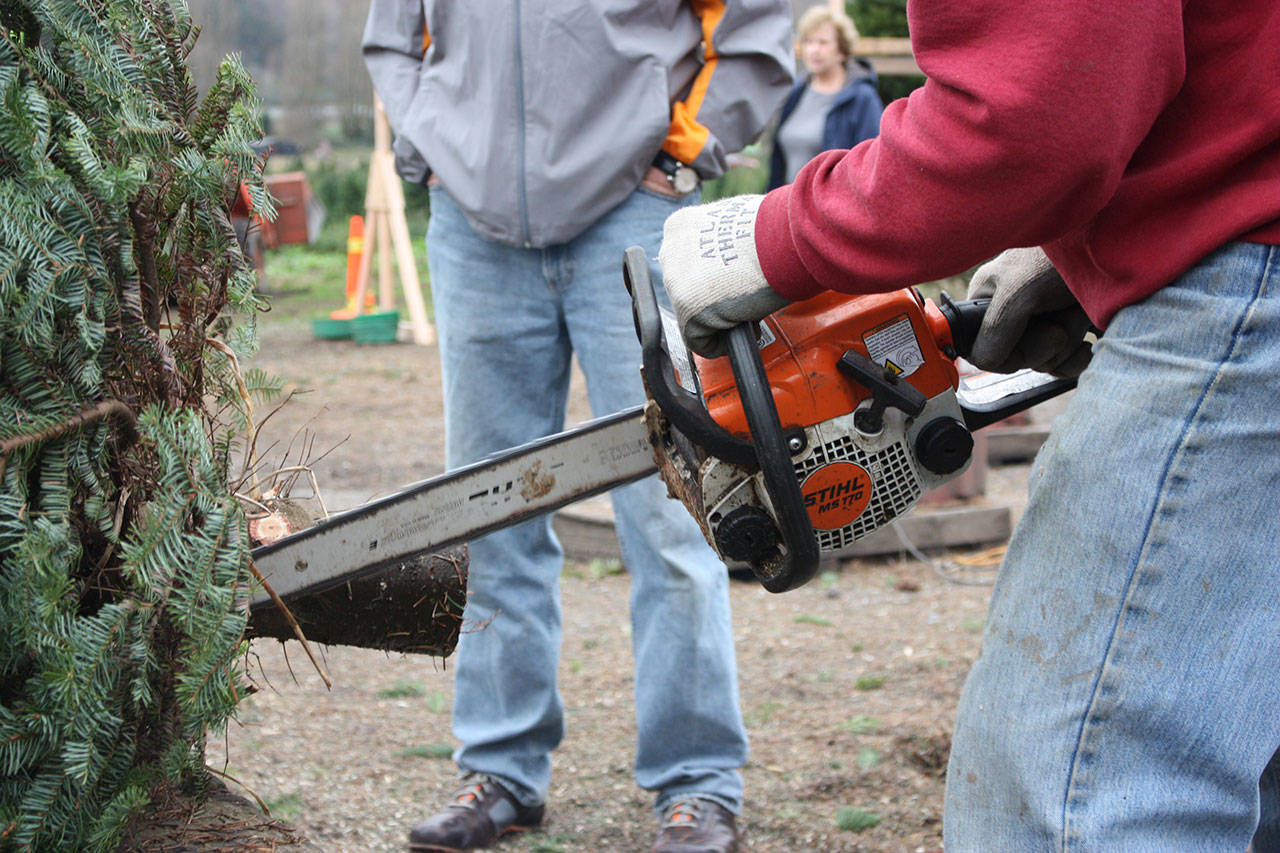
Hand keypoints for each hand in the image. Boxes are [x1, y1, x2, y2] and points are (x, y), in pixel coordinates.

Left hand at [658, 195, 789, 356]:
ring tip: (744, 317)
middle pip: (685, 289)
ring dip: (716, 320)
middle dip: (711, 299)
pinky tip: (741, 331)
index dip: (711, 277)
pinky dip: (719, 343)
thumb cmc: (774, 229)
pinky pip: (699, 340)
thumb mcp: (737, 223)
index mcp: (682, 227)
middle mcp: (671, 252)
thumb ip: (724, 241)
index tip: (731, 283)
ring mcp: (676, 282)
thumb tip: (733, 259)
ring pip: (690, 314)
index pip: (687, 262)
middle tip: (739, 301)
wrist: (783, 239)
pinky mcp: (688, 310)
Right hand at [966, 247, 1092, 377]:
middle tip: (1063, 310)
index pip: (983, 352)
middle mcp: (1009, 313)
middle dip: (1047, 343)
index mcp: (987, 299)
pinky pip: (1065, 366)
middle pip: (1018, 360)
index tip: (1034, 329)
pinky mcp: (1068, 332)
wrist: (1121, 243)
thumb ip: (996, 326)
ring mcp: (1040, 323)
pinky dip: (1081, 357)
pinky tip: (1090, 334)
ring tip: (1079, 309)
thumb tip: (984, 361)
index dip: (1011, 352)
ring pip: (1044, 362)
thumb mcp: (1021, 289)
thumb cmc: (1067, 253)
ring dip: (1069, 341)